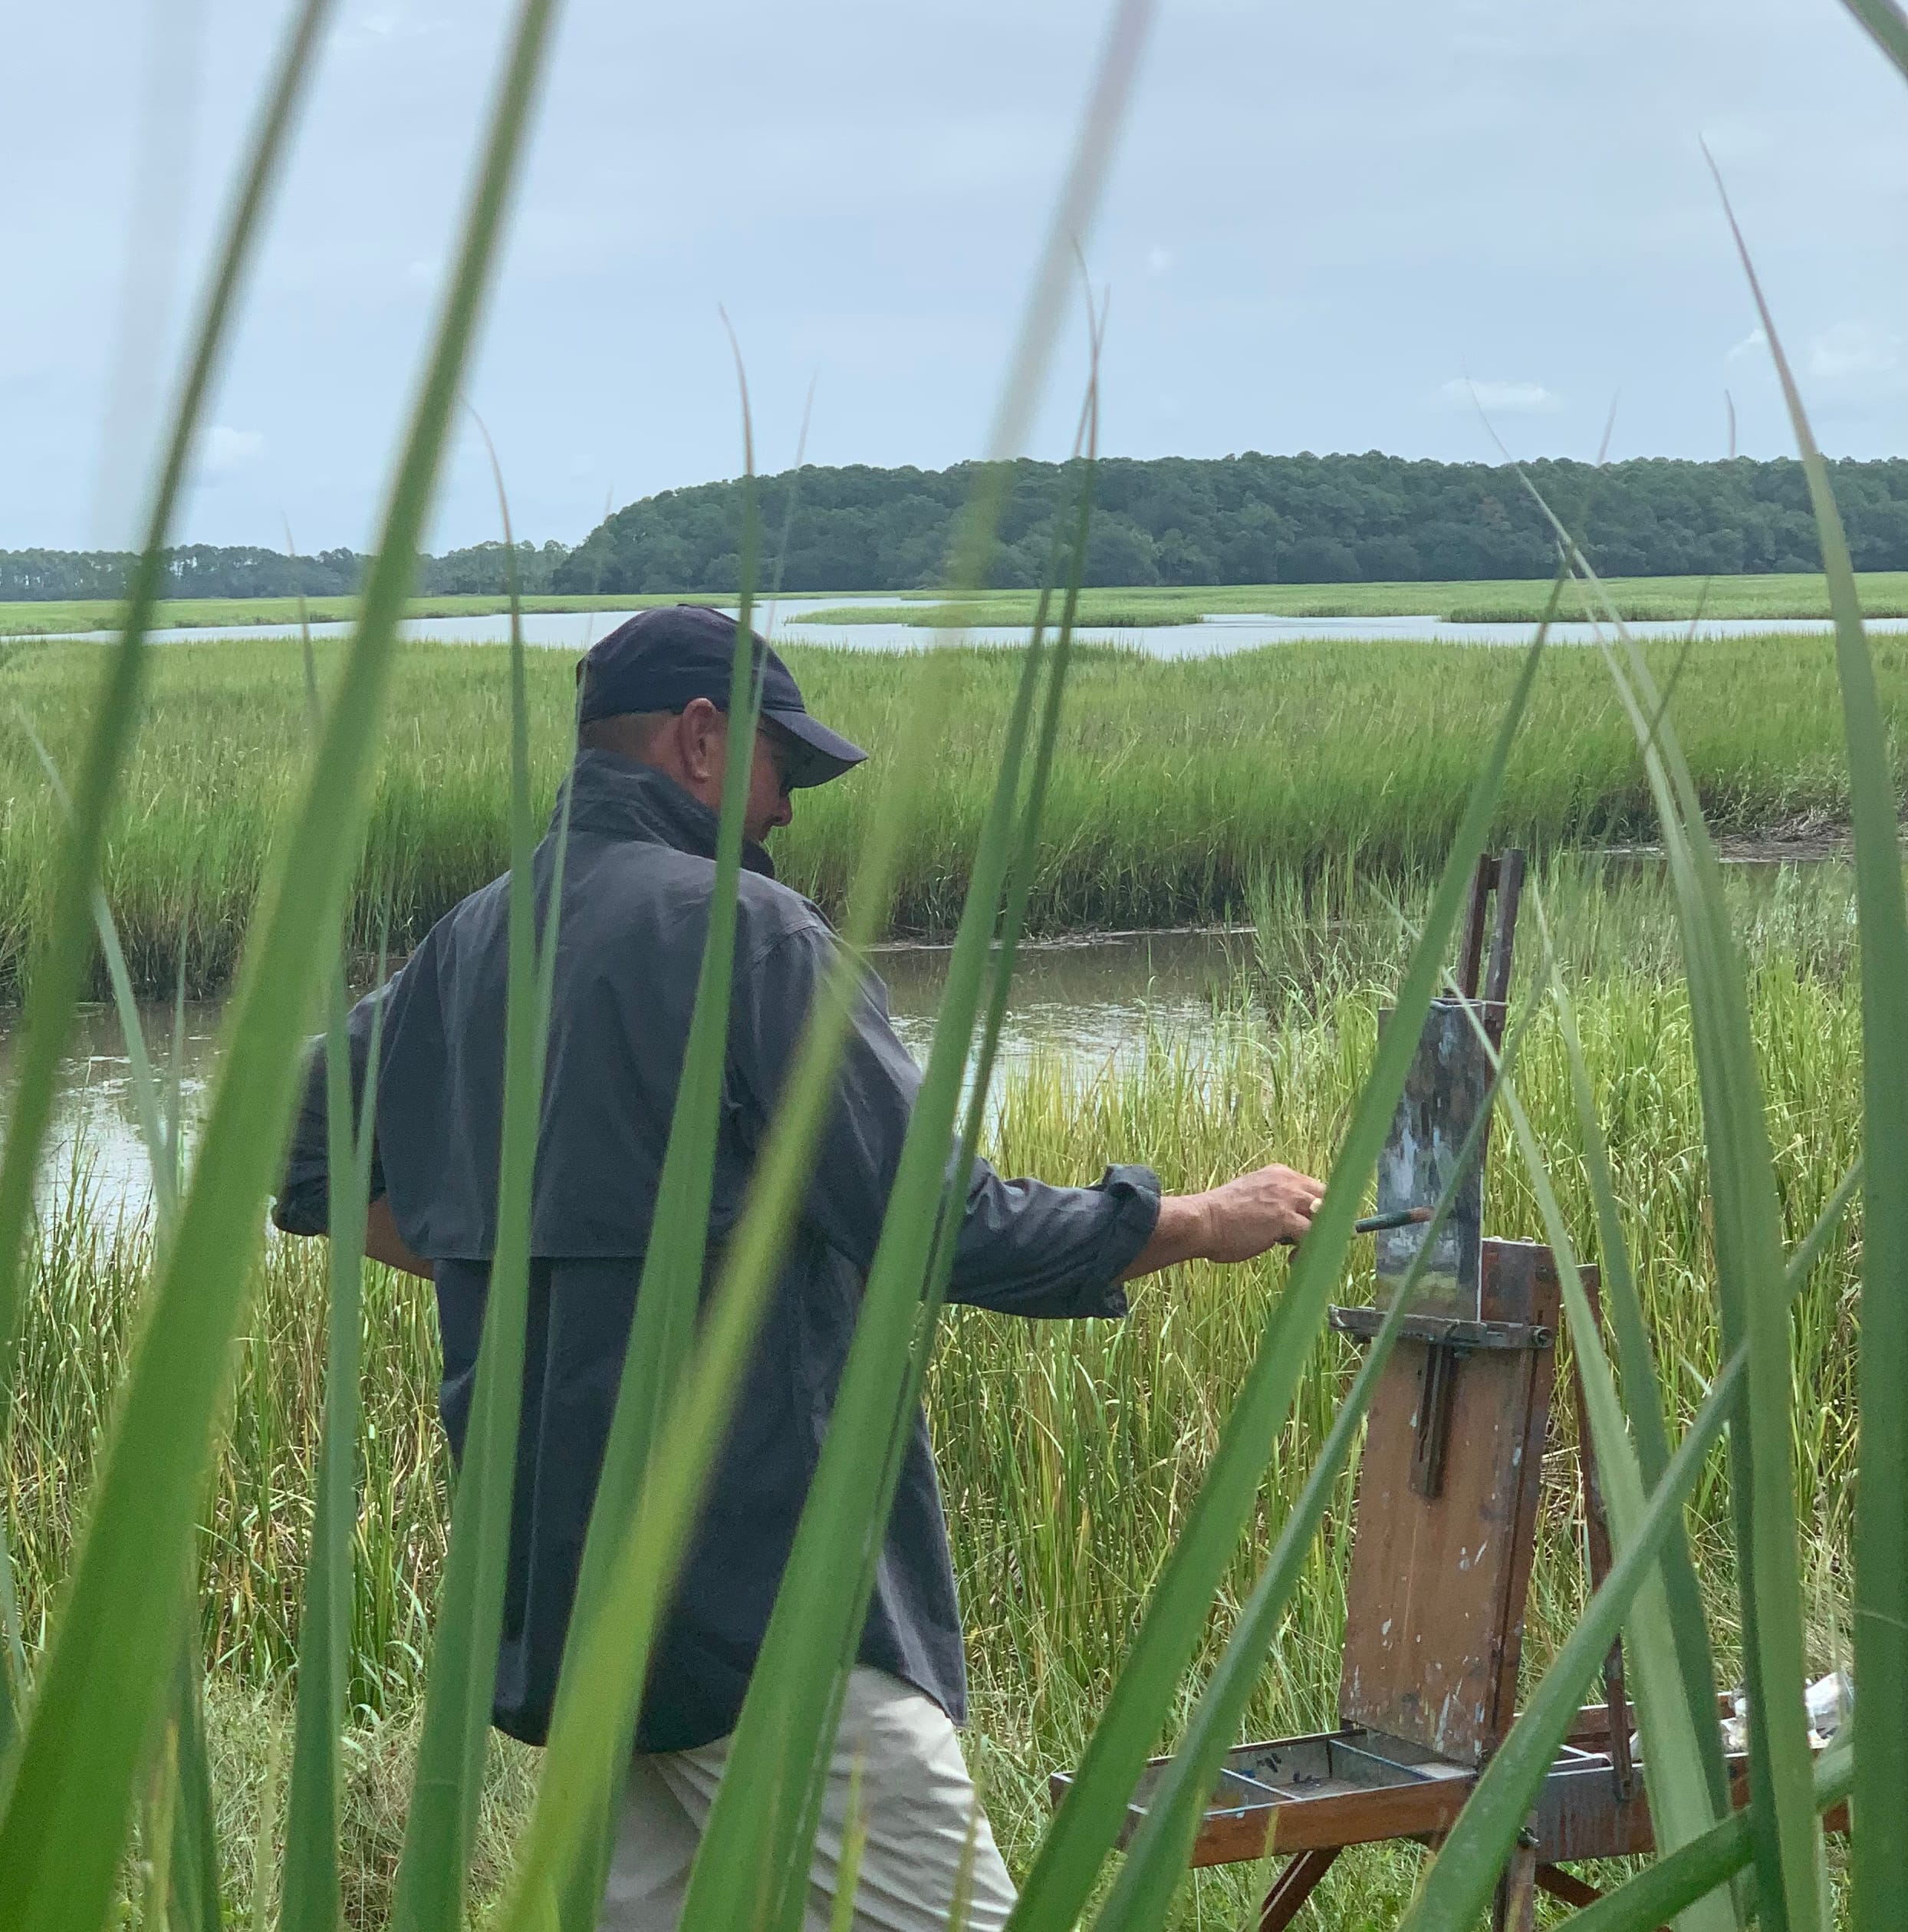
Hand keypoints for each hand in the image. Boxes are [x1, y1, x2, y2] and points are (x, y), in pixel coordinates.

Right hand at [1120, 1161, 1326, 1279]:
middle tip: (1319, 1243)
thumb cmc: (1219, 1218)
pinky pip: (1313, 1235)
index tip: (1315, 1229)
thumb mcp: (1251, 1201)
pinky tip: (1292, 1261)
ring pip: (1324, 1217)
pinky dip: (1309, 1251)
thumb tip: (1288, 1228)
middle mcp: (1286, 1181)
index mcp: (1277, 1174)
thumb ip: (1273, 1206)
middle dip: (1328, 1221)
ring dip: (1320, 1237)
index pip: (1314, 1188)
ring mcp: (1286, 1198)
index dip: (1319, 1209)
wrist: (1200, 1221)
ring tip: (1300, 1255)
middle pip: (1327, 1198)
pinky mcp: (1284, 1218)